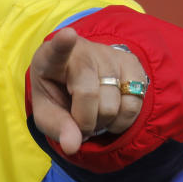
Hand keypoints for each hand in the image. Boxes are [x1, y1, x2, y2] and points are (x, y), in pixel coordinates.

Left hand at [29, 28, 146, 155]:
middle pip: (89, 94)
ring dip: (103, 122)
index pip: (57, 49)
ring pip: (114, 103)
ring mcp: (109, 55)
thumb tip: (73, 146)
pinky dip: (122, 121)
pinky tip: (110, 115)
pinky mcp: (131, 64)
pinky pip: (134, 103)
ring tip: (93, 115)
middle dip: (84, 121)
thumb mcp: (47, 114)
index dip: (63, 43)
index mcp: (51, 58)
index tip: (67, 35)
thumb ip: (58, 128)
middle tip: (78, 122)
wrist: (78, 80)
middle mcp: (83, 51)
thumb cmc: (57, 96)